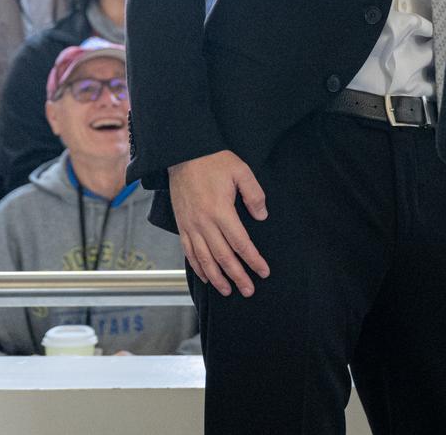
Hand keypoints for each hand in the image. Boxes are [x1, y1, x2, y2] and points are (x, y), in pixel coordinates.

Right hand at [168, 150, 269, 296]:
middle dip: (237, 276)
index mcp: (221, 210)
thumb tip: (262, 217)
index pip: (240, 243)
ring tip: (228, 291)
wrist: (183, 154)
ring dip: (216, 278)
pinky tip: (206, 277)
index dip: (253, 260)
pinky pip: (189, 252)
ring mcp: (191, 226)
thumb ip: (254, 194)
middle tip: (248, 290)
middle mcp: (204, 222)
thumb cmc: (214, 161)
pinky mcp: (182, 225)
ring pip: (204, 259)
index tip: (263, 271)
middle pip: (223, 257)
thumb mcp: (241, 170)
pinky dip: (197, 267)